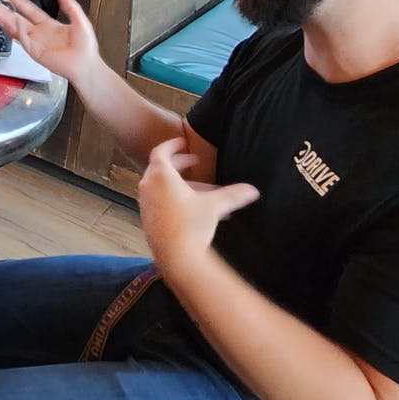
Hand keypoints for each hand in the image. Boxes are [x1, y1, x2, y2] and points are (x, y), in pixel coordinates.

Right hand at [0, 0, 101, 83]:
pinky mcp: (35, 52)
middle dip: (6, 12)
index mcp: (50, 26)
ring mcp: (36, 43)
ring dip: (6, 21)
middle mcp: (40, 35)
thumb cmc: (85, 48)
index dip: (21, 4)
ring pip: (17, 30)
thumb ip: (71, 7)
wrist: (85, 65)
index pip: (31, 12)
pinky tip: (14, 22)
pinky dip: (18, 31)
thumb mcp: (80, 21)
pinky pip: (24, 40)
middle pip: (19, 20)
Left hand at [138, 136, 257, 277]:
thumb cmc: (190, 227)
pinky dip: (175, 200)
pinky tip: (195, 212)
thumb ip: (233, 195)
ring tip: (204, 193)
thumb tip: (253, 190)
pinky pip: (161, 202)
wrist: (175, 257)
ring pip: (163, 187)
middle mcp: (148, 187)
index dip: (172, 145)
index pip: (161, 151)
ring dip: (181, 186)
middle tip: (194, 163)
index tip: (182, 142)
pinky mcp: (147, 218)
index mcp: (161, 176)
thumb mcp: (214, 206)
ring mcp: (145, 203)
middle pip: (161, 168)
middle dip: (180, 165)